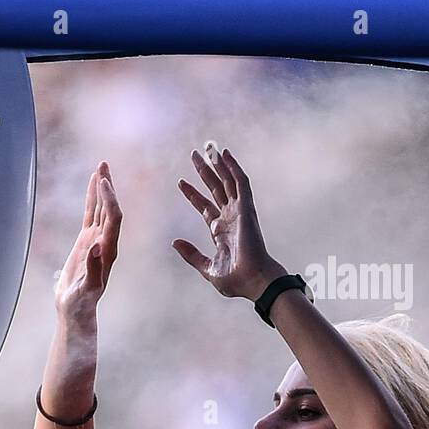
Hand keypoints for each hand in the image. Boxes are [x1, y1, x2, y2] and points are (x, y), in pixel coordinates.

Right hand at [56, 161, 120, 321]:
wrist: (76, 309)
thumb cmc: (82, 303)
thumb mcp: (88, 289)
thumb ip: (93, 269)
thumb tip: (96, 247)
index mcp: (108, 251)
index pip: (113, 218)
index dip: (109, 200)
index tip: (103, 183)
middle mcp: (105, 241)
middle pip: (110, 208)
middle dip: (108, 186)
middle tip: (104, 164)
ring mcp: (96, 239)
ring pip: (101, 208)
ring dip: (102, 188)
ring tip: (101, 166)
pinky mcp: (86, 241)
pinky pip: (90, 215)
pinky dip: (92, 199)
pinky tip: (92, 184)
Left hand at [172, 148, 286, 300]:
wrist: (253, 281)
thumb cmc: (236, 280)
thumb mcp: (207, 267)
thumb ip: (191, 254)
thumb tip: (174, 242)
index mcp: (221, 231)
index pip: (205, 206)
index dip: (193, 194)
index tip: (180, 182)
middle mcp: (230, 218)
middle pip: (215, 188)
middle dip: (204, 171)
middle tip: (194, 154)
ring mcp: (239, 212)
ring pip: (227, 181)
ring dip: (217, 164)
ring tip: (207, 147)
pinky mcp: (247, 208)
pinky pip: (240, 182)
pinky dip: (233, 167)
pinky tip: (225, 154)